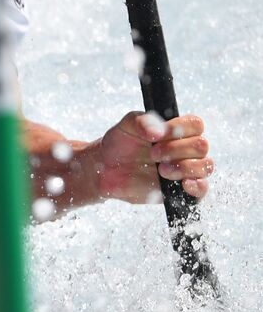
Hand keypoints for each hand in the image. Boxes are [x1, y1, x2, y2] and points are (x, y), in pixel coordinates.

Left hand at [94, 112, 212, 202]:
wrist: (106, 168)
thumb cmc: (121, 143)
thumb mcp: (127, 126)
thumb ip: (142, 121)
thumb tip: (158, 130)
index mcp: (177, 130)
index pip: (195, 124)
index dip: (180, 128)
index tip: (157, 136)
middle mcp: (186, 149)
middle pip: (201, 146)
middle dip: (176, 149)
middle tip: (153, 154)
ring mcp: (186, 169)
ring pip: (205, 166)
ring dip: (184, 167)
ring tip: (161, 170)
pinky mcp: (181, 189)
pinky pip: (202, 190)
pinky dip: (198, 187)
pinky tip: (184, 184)